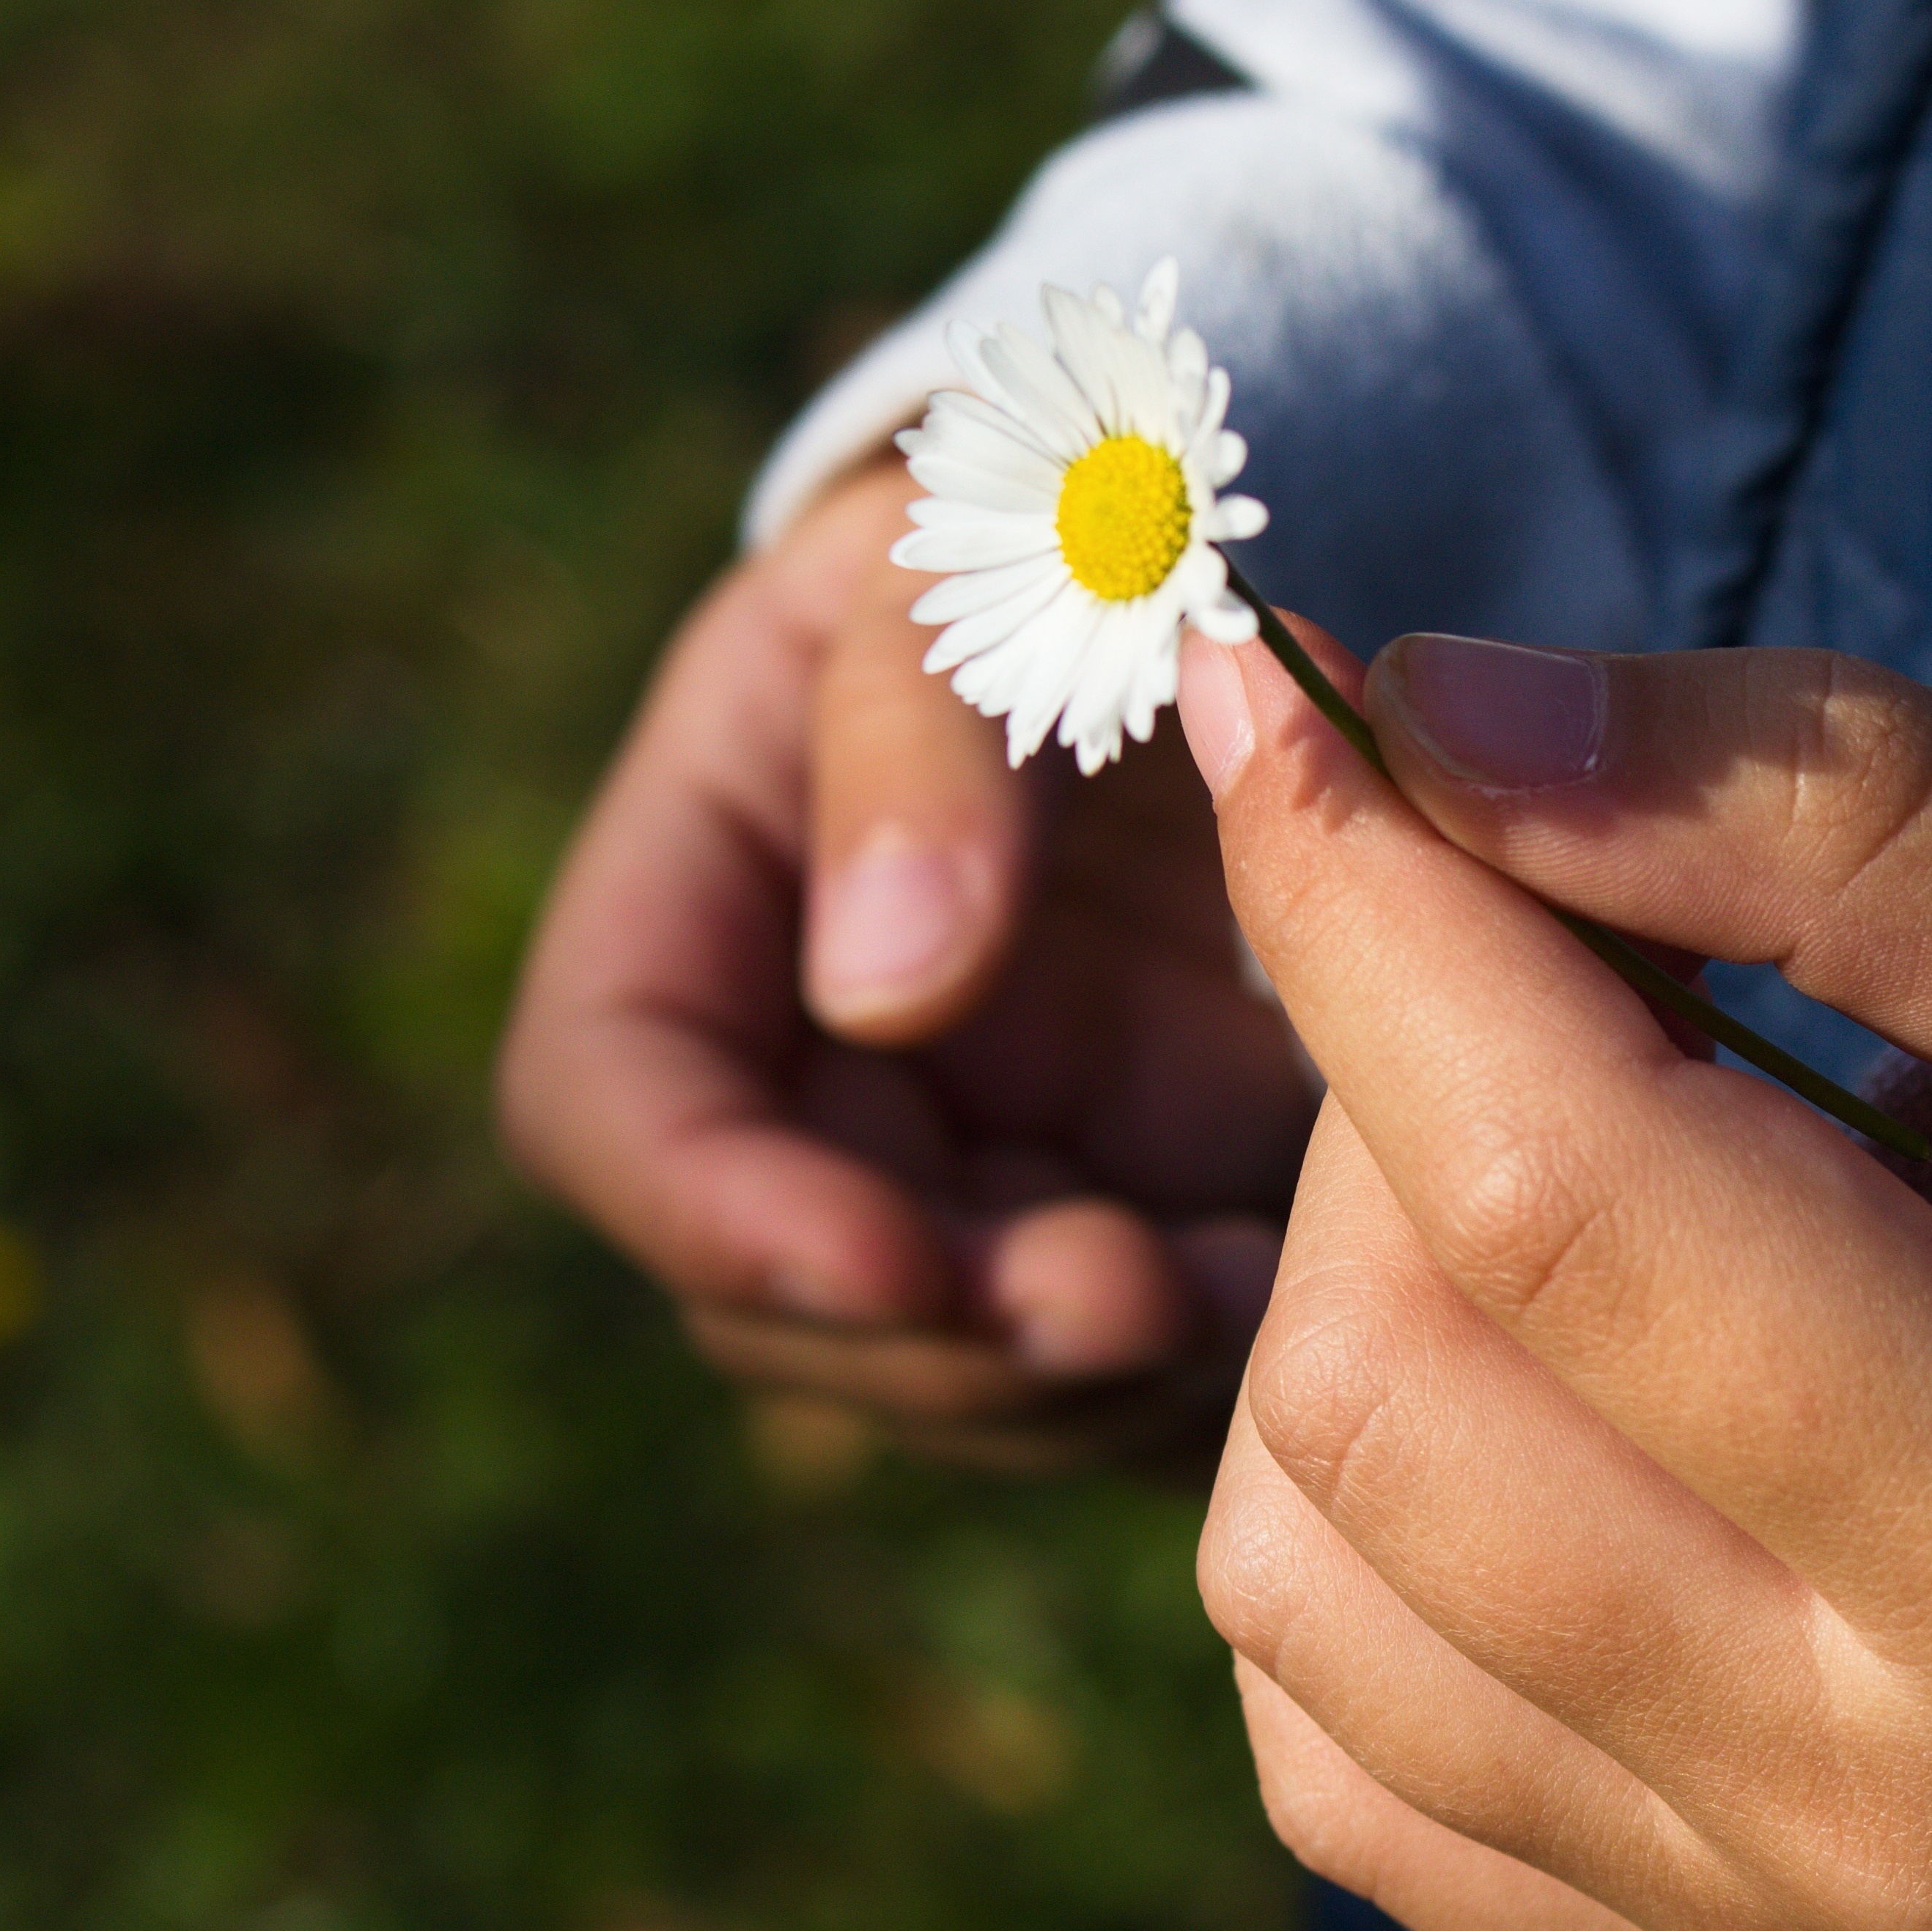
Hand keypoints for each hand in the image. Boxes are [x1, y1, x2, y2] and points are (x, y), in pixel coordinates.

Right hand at [496, 459, 1314, 1473]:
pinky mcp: (1111, 1219)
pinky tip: (1318, 1317)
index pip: (613, 1105)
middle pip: (791, 1297)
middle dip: (950, 1334)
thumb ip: (920, 746)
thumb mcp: (972, 580)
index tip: (895, 1261)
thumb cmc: (1053, 553)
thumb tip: (883, 991)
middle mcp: (803, 1080)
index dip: (724, 1216)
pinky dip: (1201, 1373)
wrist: (1232, 616)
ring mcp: (958, 1170)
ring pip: (961, 1365)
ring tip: (1244, 1297)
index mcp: (694, 915)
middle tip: (1135, 1306)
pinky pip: (1124, 1365)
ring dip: (1085, 1377)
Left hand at [1177, 629, 1931, 1930]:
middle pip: (1383, 1384)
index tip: (1290, 690)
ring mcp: (1748, 1923)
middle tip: (1556, 972)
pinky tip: (1539, 1397)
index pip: (1561, 1200)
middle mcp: (1886, 1811)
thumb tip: (1433, 713)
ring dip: (1348, 1292)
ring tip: (1577, 1195)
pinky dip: (1348, 1509)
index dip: (1369, 912)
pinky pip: (1311, 1722)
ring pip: (1293, 1555)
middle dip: (1384, 1091)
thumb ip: (1842, 809)